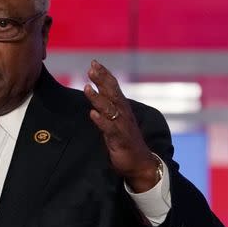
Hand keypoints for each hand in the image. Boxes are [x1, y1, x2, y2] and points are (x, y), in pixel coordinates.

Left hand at [83, 60, 158, 192]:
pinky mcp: (120, 140)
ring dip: (98, 98)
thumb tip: (94, 91)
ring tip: (87, 87)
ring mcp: (122, 127)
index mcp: (122, 108)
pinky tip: (92, 114)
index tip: (95, 63)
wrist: (140, 163)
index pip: (114, 88)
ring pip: (109, 109)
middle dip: (102, 80)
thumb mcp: (114, 120)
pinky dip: (101, 121)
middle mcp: (123, 114)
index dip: (105, 75)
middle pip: (112, 94)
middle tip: (92, 68)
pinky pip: (110, 129)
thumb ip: (106, 106)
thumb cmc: (125, 140)